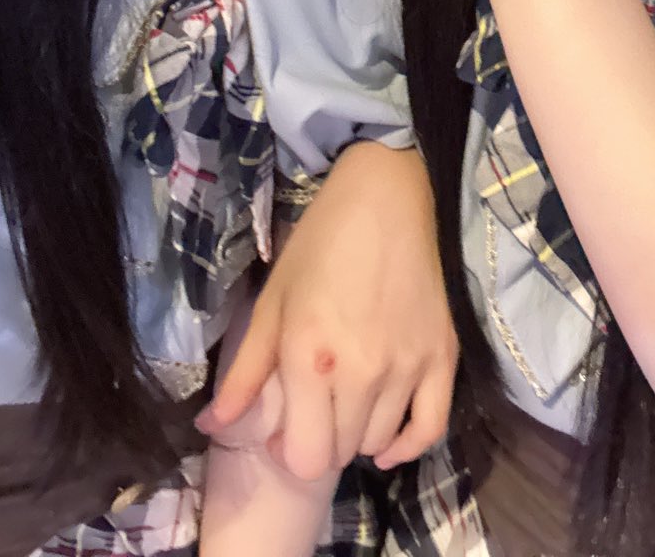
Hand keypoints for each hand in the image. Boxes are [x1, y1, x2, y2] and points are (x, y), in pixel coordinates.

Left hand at [200, 142, 455, 475]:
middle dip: (320, 440)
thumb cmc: (321, 244)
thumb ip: (243, 372)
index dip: (288, 450)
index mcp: (309, 360)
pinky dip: (407, 445)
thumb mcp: (272, 303)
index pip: (304, 458)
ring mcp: (407, 369)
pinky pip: (430, 428)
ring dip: (357, 434)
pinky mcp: (443, 357)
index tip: (284, 425)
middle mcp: (361, 374)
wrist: (388, 198)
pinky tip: (387, 442)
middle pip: (339, 454)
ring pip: (378, 442)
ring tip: (347, 404)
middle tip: (314, 408)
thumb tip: (211, 425)